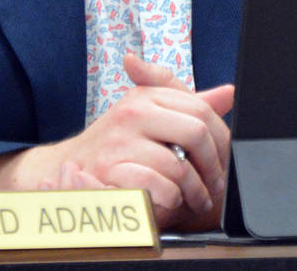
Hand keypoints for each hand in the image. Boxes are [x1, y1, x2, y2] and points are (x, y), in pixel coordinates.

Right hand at [0, 54, 233, 230]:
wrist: (67, 166)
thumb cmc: (118, 142)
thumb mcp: (150, 113)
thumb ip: (188, 103)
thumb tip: (229, 92)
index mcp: (146, 94)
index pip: (201, 109)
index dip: (221, 137)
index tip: (224, 158)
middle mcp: (133, 111)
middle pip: (197, 133)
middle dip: (214, 165)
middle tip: (216, 184)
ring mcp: (120, 141)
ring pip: (179, 167)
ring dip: (194, 191)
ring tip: (196, 199)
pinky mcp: (111, 173)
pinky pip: (157, 189)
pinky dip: (170, 201)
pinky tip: (169, 203)